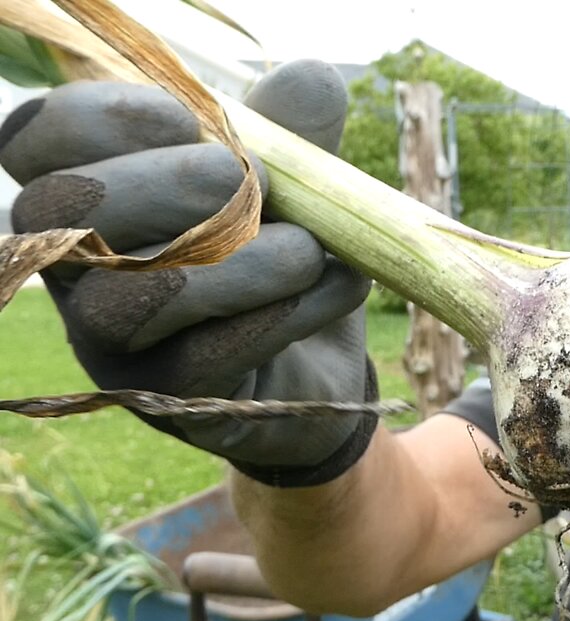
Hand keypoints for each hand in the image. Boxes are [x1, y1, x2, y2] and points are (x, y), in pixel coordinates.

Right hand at [0, 60, 375, 487]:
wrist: (322, 354)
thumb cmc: (285, 249)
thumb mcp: (293, 179)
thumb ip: (292, 129)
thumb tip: (310, 78)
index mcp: (90, 194)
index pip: (35, 139)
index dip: (99, 116)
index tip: (189, 116)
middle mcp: (77, 267)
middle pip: (58, 210)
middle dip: (166, 183)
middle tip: (250, 181)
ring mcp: (112, 340)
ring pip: (130, 296)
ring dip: (239, 261)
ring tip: (310, 251)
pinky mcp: (167, 397)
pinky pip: (205, 355)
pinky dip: (284, 312)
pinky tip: (339, 286)